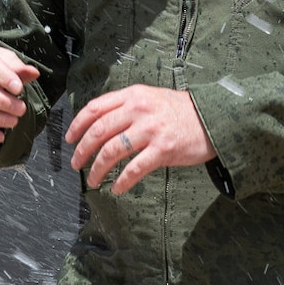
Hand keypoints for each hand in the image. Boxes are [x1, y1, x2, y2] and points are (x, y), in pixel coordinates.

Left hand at [65, 85, 216, 194]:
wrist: (213, 117)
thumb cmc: (179, 110)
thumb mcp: (150, 97)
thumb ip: (125, 105)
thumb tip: (98, 122)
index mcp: (132, 96)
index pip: (94, 108)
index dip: (77, 125)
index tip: (69, 139)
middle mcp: (138, 110)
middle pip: (99, 131)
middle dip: (82, 150)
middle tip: (75, 163)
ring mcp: (150, 130)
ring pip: (112, 151)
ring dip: (97, 168)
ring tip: (92, 179)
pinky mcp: (163, 150)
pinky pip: (134, 169)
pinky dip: (122, 181)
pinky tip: (116, 188)